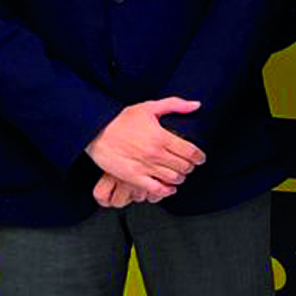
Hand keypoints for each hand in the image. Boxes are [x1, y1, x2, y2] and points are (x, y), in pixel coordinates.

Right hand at [86, 97, 205, 201]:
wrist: (95, 131)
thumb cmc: (121, 119)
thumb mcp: (149, 107)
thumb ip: (175, 105)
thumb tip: (196, 105)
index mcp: (162, 137)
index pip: (191, 152)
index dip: (199, 157)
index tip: (200, 158)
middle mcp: (155, 154)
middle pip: (184, 166)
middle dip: (190, 166)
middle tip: (188, 165)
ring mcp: (145, 167)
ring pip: (173, 178)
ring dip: (180, 177)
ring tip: (178, 174)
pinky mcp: (133, 177)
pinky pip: (156, 189)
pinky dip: (166, 191)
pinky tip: (168, 187)